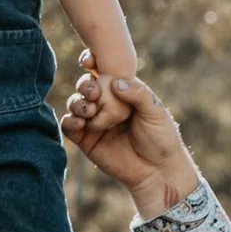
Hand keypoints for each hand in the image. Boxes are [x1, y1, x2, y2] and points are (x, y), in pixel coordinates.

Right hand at [60, 50, 199, 217]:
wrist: (157, 171)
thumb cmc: (161, 138)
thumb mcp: (155, 111)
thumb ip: (137, 94)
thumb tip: (114, 83)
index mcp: (122, 92)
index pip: (102, 71)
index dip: (92, 62)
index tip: (89, 60)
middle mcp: (105, 104)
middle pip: (85, 85)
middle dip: (84, 84)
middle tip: (93, 92)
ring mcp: (94, 121)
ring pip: (74, 103)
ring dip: (77, 103)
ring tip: (90, 111)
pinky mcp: (86, 140)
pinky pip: (69, 126)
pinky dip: (70, 121)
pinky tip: (81, 123)